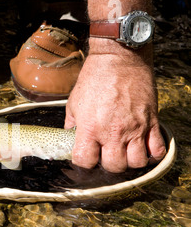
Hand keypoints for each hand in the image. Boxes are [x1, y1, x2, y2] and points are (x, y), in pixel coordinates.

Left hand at [64, 46, 165, 172]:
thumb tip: (70, 138)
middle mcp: (113, 131)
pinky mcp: (151, 121)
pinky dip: (151, 154)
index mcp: (90, 127)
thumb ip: (72, 124)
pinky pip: (157, 149)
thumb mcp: (74, 102)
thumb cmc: (94, 79)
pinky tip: (143, 148)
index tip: (85, 157)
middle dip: (107, 165)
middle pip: (114, 166)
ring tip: (124, 152)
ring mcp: (134, 128)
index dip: (84, 163)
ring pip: (136, 162)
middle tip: (105, 154)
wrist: (119, 59)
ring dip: (129, 161)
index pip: (85, 161)